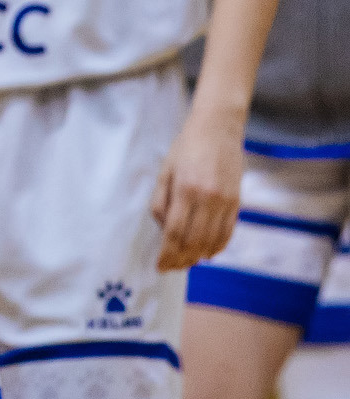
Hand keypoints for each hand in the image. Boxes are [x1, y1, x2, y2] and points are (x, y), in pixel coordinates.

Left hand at [151, 108, 245, 269]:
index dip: (168, 253)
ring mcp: (226, 202)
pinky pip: (228, 232)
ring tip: (186, 263)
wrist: (218, 130)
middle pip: (194, 241)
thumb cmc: (186, 148)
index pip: (175, 232)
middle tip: (172, 268)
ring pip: (213, 241)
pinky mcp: (238, 202)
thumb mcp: (165, 171)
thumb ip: (161, 201)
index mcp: (186, 189)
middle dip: (182, 259)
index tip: (160, 266)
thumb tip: (164, 229)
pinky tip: (207, 252)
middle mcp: (208, 199)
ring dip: (199, 256)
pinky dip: (218, 246)